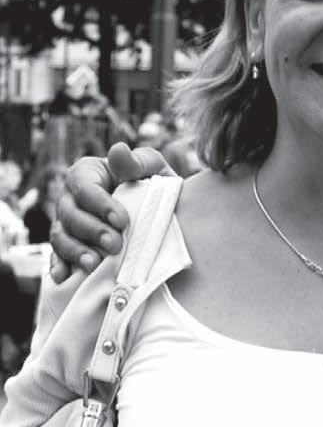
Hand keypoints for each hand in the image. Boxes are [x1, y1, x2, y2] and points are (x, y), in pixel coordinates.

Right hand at [49, 142, 169, 280]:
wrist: (160, 215)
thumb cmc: (153, 185)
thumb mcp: (152, 169)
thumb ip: (137, 162)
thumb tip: (119, 150)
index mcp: (87, 174)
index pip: (85, 188)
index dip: (100, 205)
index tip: (122, 221)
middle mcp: (70, 198)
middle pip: (69, 214)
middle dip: (91, 231)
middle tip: (115, 245)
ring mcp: (66, 224)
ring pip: (60, 237)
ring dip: (75, 251)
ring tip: (93, 265)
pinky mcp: (68, 247)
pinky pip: (57, 257)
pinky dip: (59, 267)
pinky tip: (64, 277)